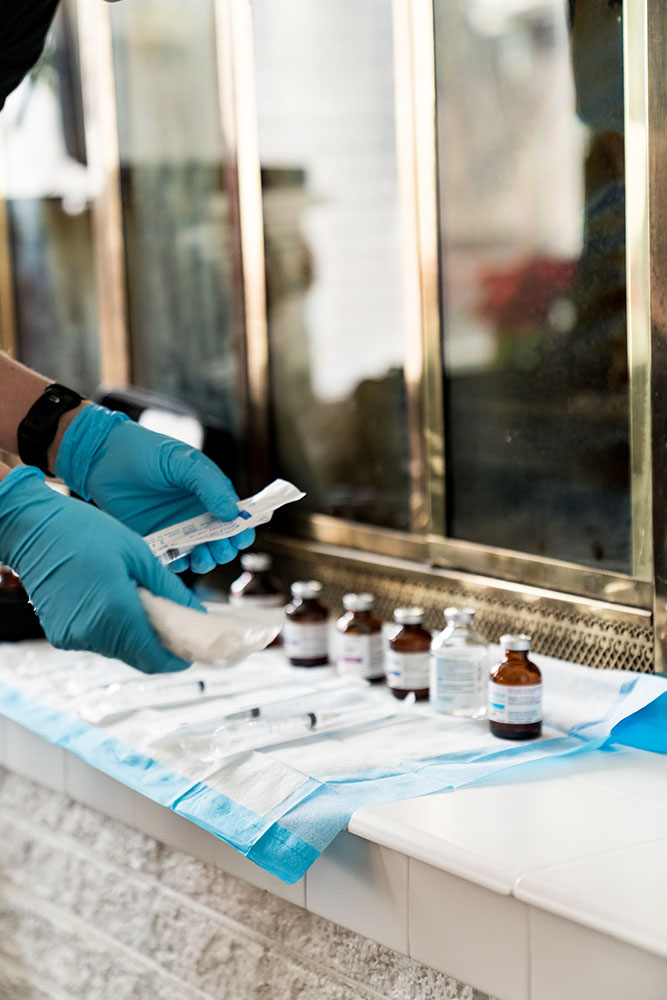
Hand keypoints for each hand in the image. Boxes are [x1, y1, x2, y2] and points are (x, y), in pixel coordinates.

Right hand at [0, 466, 202, 671]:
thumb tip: (195, 615)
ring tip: (147, 604)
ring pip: (121, 650)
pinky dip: (116, 629)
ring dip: (139, 636)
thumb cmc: (84, 532)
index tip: (196, 648)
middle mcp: (92, 633)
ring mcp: (73, 636)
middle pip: (140, 657)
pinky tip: (119, 601)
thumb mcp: (139, 555)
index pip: (156, 659)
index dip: (180, 658)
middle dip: (163, 645)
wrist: (33, 528)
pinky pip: (100, 641)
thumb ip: (169, 591)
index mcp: (115, 612)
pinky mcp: (61, 635)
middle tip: (179, 623)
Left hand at [55, 405, 254, 573]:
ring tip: (202, 558)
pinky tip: (179, 560)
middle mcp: (196, 512)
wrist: (101, 458)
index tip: (242, 536)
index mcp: (209, 492)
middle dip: (226, 547)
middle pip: (222, 538)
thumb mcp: (183, 462)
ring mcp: (176, 527)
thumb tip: (232, 513)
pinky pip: (173, 558)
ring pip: (200, 552)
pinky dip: (179, 564)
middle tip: (220, 548)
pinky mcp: (155, 538)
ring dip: (207, 559)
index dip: (243, 528)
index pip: (235, 514)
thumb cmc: (145, 451)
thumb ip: (209, 486)